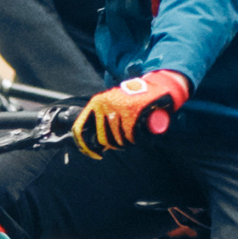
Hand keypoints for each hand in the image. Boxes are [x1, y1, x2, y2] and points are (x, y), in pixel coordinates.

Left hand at [74, 71, 189, 159]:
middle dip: (113, 145)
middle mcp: (103, 105)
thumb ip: (103, 120)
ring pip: (117, 139)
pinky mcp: (131, 113)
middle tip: (122, 143)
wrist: (157, 84)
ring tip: (132, 137)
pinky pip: (129, 137)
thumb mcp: (113, 104)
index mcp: (96, 103)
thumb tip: (96, 145)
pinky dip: (134, 140)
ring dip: (125, 143)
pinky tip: (137, 137)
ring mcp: (117, 108)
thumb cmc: (133, 99)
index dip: (84, 146)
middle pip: (102, 139)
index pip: (80, 128)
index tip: (94, 154)